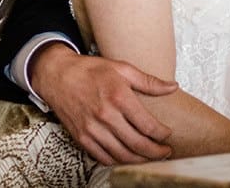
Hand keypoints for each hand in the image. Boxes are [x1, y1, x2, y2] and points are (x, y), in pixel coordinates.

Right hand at [28, 43, 176, 165]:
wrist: (57, 75)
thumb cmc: (90, 70)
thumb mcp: (121, 68)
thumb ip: (148, 81)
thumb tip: (172, 87)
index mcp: (118, 96)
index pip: (148, 125)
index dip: (162, 134)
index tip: (167, 135)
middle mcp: (105, 115)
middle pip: (137, 144)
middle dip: (156, 152)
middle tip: (165, 152)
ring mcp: (92, 129)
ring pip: (122, 155)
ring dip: (140, 160)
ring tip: (150, 157)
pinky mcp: (82, 137)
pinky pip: (104, 158)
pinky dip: (119, 161)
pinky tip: (127, 157)